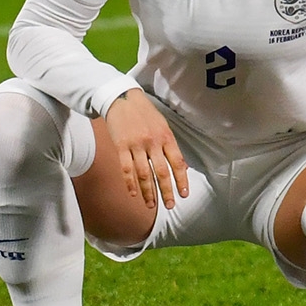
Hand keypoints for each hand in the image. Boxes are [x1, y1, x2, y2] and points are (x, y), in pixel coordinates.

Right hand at [103, 89, 187, 209]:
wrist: (122, 100)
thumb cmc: (145, 114)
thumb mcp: (164, 126)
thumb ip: (171, 147)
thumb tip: (183, 167)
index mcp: (167, 137)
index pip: (177, 163)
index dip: (181, 180)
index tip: (184, 194)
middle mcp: (153, 142)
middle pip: (161, 171)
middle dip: (166, 190)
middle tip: (169, 205)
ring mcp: (136, 145)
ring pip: (143, 173)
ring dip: (148, 192)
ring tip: (151, 205)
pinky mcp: (121, 146)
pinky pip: (126, 168)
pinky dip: (130, 183)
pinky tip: (134, 194)